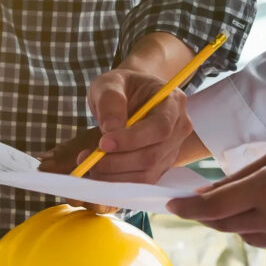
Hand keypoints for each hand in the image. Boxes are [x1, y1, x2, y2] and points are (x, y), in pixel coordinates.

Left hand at [37, 69, 191, 212]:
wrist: (129, 96)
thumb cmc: (121, 87)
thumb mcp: (110, 82)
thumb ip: (110, 100)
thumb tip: (110, 129)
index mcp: (173, 102)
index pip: (159, 127)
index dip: (132, 139)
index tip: (103, 143)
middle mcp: (179, 129)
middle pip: (152, 156)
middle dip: (116, 162)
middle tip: (87, 158)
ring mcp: (171, 150)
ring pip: (146, 174)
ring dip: (113, 176)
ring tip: (89, 165)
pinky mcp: (160, 167)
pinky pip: (140, 183)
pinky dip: (117, 182)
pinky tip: (98, 173)